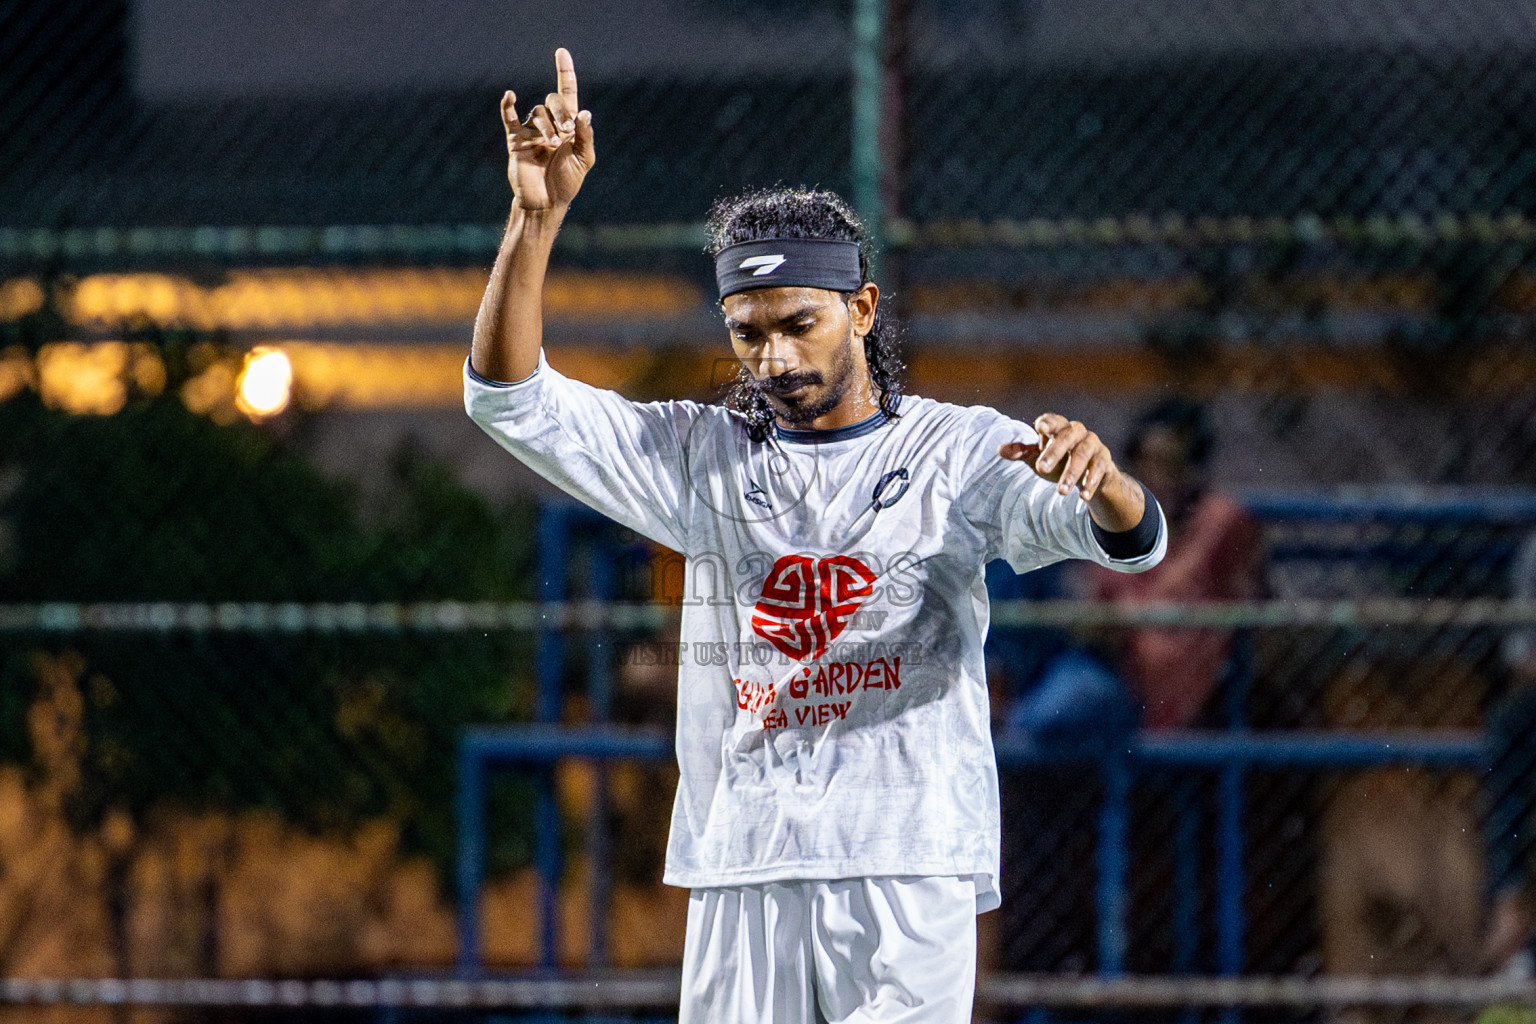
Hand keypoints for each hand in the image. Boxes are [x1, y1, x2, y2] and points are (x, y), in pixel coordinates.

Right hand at [502, 47, 594, 210]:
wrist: (545, 203)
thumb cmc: (567, 183)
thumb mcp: (583, 159)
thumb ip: (585, 136)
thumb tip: (584, 112)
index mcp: (568, 127)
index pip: (567, 93)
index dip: (565, 72)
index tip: (561, 52)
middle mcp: (549, 125)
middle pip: (553, 102)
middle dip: (561, 114)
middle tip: (566, 132)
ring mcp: (531, 132)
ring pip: (538, 113)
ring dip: (547, 127)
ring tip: (551, 146)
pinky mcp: (516, 140)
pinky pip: (509, 118)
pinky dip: (507, 106)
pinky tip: (509, 96)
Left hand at [998, 413, 1118, 500]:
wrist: (1088, 475)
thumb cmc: (1059, 461)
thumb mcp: (1038, 457)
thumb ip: (1021, 452)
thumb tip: (999, 450)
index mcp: (1060, 428)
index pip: (1053, 421)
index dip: (1048, 422)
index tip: (1041, 428)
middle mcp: (1078, 433)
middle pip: (1067, 437)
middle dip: (1054, 452)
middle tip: (1041, 469)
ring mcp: (1093, 445)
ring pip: (1083, 454)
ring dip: (1072, 473)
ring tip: (1061, 492)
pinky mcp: (1104, 461)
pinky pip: (1099, 469)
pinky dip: (1091, 483)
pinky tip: (1083, 497)